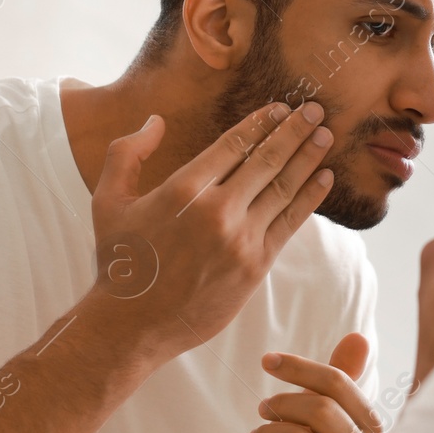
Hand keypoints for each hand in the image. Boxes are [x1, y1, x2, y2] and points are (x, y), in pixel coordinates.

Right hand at [89, 102, 334, 361]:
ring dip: (308, 158)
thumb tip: (156, 121)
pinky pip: (289, 223)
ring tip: (326, 136)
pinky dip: (309, 198)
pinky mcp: (254, 266)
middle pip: (266, 159)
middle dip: (294, 131)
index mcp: (182, 189)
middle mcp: (216, 210)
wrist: (132, 325)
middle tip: (315, 111)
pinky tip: (324, 178)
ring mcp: (239, 239)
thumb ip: (127, 154)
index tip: (279, 107)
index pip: (233, 144)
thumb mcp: (107, 201)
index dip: (261, 122)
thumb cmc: (120, 262)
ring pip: (283, 188)